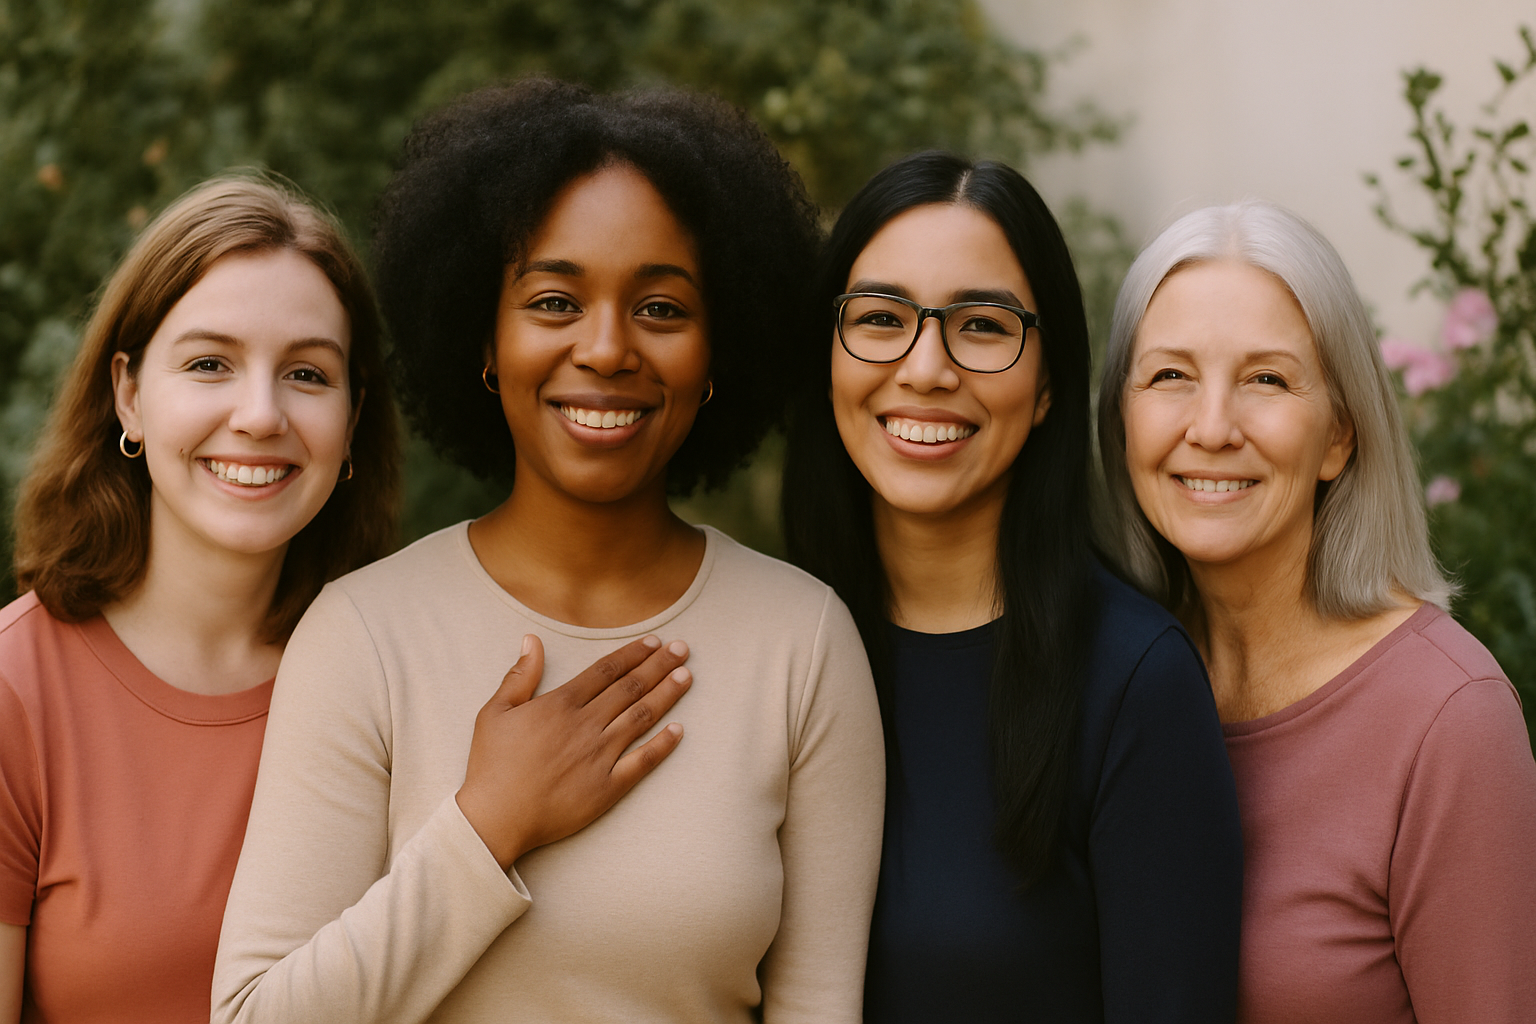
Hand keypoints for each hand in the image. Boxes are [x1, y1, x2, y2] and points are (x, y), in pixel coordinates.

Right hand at [455, 633, 691, 869]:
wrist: (495, 818)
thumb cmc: (491, 765)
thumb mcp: (494, 712)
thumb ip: (519, 675)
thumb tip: (532, 640)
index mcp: (560, 705)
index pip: (606, 670)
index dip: (633, 653)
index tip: (654, 641)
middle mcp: (586, 726)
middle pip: (630, 688)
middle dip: (659, 665)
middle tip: (682, 649)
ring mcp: (599, 757)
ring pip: (641, 717)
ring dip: (666, 695)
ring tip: (687, 677)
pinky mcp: (607, 788)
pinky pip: (642, 762)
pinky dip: (663, 745)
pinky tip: (679, 730)